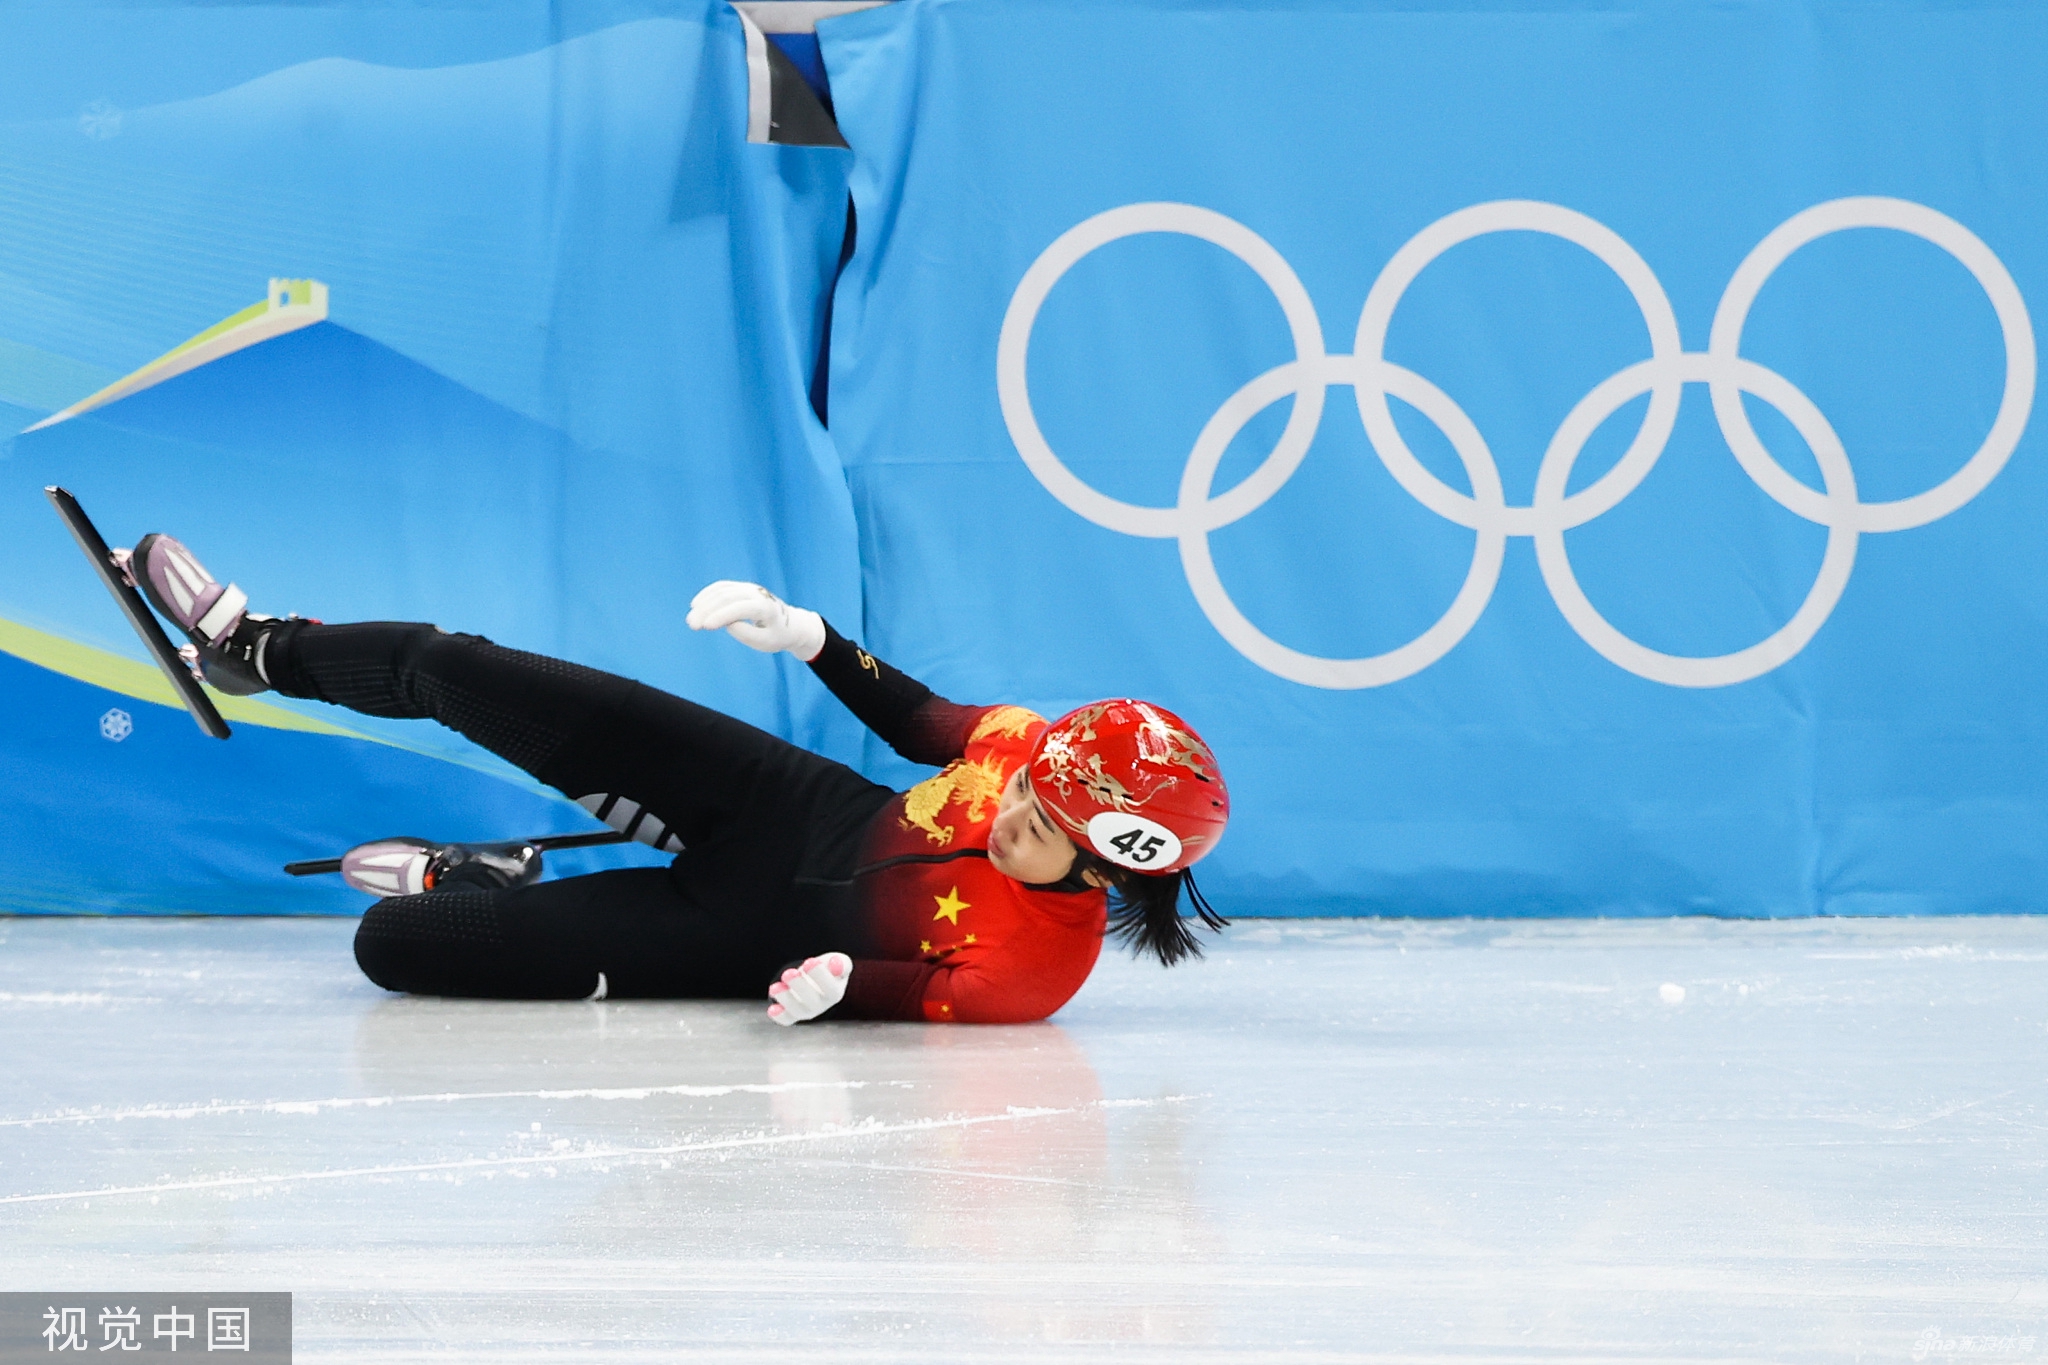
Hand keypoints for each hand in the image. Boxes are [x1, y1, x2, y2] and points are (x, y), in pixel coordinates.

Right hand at [687, 580, 825, 661]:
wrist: (789, 623)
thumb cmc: (776, 636)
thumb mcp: (765, 642)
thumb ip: (747, 634)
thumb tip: (728, 624)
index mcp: (766, 608)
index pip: (741, 608)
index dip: (721, 616)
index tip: (705, 627)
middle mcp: (757, 593)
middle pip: (727, 597)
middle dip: (707, 611)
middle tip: (692, 625)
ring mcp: (749, 588)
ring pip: (722, 591)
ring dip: (704, 603)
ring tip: (691, 620)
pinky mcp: (741, 587)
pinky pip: (721, 587)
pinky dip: (707, 594)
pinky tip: (695, 605)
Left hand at [767, 953, 851, 1025]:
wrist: (814, 976)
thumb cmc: (828, 968)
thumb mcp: (837, 961)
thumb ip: (841, 963)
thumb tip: (836, 965)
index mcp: (835, 992)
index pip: (830, 988)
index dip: (820, 976)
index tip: (810, 961)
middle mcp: (822, 1005)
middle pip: (812, 1001)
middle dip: (799, 986)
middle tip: (789, 973)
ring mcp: (807, 1011)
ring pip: (797, 1010)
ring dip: (785, 1000)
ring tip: (775, 987)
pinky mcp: (793, 1015)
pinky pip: (787, 1019)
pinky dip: (780, 1016)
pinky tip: (772, 1009)